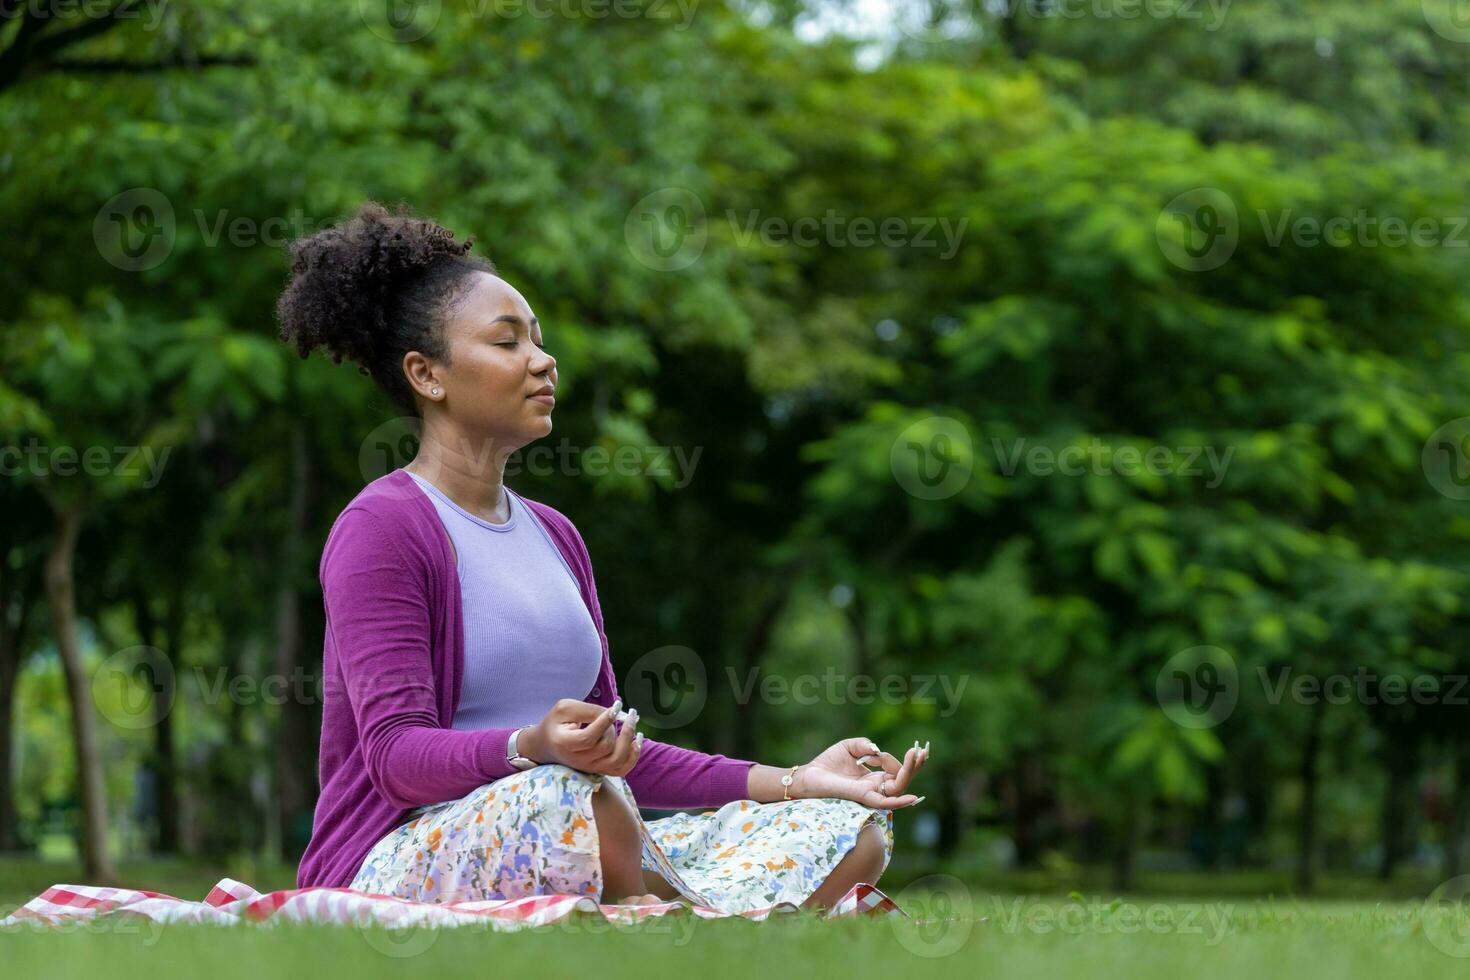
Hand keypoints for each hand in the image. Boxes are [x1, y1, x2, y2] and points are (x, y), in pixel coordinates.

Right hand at [519, 697, 643, 776]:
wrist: (547, 745)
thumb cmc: (556, 723)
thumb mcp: (565, 708)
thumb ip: (588, 710)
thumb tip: (614, 712)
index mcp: (566, 743)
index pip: (589, 737)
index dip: (605, 721)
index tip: (616, 705)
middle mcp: (578, 760)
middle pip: (605, 747)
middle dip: (614, 728)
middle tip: (616, 713)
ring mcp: (590, 767)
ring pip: (616, 760)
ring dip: (628, 740)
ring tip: (632, 722)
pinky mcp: (599, 769)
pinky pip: (621, 770)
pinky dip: (633, 756)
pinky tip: (636, 740)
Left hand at [792, 736, 929, 808]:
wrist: (809, 775)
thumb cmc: (828, 763)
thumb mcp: (850, 747)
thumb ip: (865, 745)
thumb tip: (878, 750)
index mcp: (875, 776)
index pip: (897, 770)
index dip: (905, 759)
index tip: (910, 746)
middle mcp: (875, 787)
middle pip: (903, 780)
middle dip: (915, 766)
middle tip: (922, 751)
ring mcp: (870, 792)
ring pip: (897, 789)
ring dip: (909, 773)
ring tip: (917, 757)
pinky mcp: (862, 796)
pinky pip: (883, 802)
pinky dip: (898, 802)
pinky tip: (912, 798)